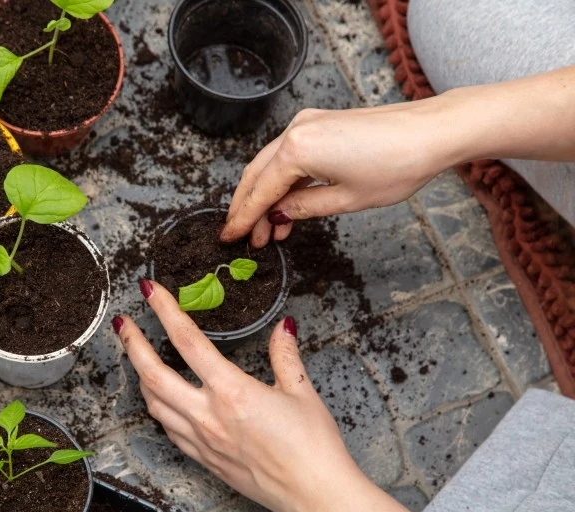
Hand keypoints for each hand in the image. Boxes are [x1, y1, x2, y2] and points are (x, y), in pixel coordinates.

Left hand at [113, 279, 433, 511]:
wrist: (315, 494)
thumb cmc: (312, 448)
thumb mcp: (301, 392)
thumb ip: (285, 355)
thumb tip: (283, 328)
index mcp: (232, 391)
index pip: (188, 341)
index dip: (164, 311)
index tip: (150, 292)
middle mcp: (209, 415)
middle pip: (153, 374)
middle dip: (133, 345)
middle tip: (123, 325)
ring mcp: (203, 440)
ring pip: (154, 404)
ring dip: (140, 376)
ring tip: (137, 357)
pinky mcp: (205, 460)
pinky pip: (169, 430)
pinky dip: (158, 409)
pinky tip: (162, 401)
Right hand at [220, 98, 460, 246]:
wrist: (432, 131)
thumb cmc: (397, 165)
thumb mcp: (346, 200)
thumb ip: (304, 207)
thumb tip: (279, 215)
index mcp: (297, 150)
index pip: (260, 192)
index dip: (243, 218)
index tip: (230, 237)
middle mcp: (295, 131)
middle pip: (257, 174)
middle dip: (249, 208)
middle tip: (248, 238)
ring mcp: (307, 123)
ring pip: (271, 164)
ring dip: (266, 195)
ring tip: (271, 229)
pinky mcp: (320, 123)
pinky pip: (289, 154)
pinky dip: (283, 179)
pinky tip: (289, 203)